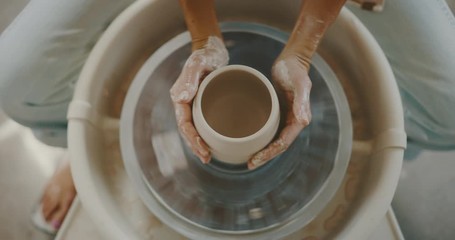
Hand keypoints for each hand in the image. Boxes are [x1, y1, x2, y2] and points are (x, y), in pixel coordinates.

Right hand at [170, 36, 228, 163]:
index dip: (192, 139)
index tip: (203, 150)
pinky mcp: (204, 104)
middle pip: (188, 131)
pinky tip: (216, 142)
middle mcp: (185, 103)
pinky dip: (208, 134)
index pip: (184, 124)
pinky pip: (204, 123)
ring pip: (195, 129)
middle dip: (195, 146)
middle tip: (207, 159)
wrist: (212, 49)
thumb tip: (180, 99)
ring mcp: (194, 105)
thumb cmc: (204, 54)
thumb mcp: (197, 64)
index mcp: (180, 98)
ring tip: (209, 157)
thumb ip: (189, 79)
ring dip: (200, 144)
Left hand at [248, 55, 311, 168]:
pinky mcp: (276, 111)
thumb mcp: (300, 83)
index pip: (283, 143)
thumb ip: (302, 101)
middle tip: (248, 164)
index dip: (270, 154)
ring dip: (262, 150)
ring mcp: (284, 117)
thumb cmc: (295, 70)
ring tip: (247, 157)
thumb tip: (304, 121)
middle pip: (278, 145)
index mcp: (298, 119)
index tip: (255, 160)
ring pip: (273, 139)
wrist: (291, 59)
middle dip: (264, 156)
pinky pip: (268, 129)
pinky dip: (259, 136)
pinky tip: (248, 139)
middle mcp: (292, 121)